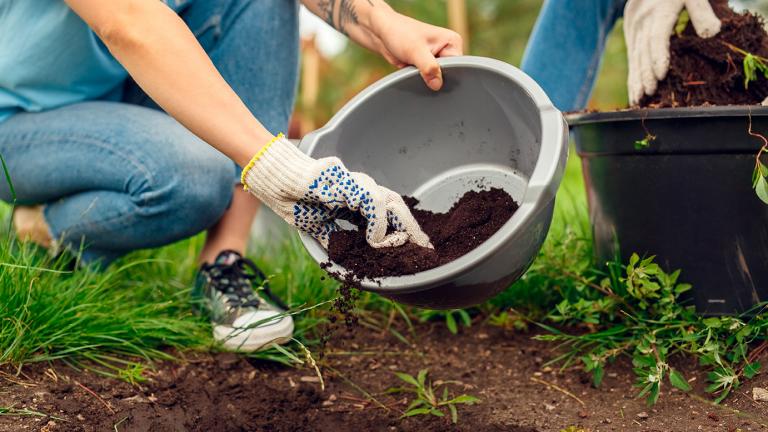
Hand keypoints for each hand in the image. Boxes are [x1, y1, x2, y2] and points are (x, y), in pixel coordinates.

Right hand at [241, 135, 431, 248]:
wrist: (268, 177)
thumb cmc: (289, 198)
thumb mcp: (316, 227)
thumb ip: (334, 238)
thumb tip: (346, 256)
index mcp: (353, 200)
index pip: (386, 211)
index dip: (402, 229)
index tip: (414, 247)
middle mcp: (357, 188)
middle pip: (395, 203)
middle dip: (411, 227)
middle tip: (424, 249)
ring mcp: (350, 182)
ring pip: (386, 198)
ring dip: (396, 226)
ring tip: (399, 246)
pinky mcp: (341, 179)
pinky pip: (369, 199)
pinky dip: (377, 221)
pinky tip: (374, 239)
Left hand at [367, 8, 462, 90]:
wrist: (382, 33)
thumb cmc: (399, 33)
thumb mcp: (416, 51)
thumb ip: (429, 68)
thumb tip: (437, 85)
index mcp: (452, 42)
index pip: (457, 66)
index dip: (446, 75)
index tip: (432, 77)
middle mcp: (447, 50)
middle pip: (448, 75)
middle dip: (435, 79)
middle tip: (420, 75)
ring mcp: (436, 59)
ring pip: (436, 79)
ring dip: (425, 80)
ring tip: (413, 72)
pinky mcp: (426, 66)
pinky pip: (427, 80)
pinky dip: (420, 81)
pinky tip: (411, 75)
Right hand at [624, 0, 721, 104]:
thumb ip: (701, 11)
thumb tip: (712, 33)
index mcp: (660, 12)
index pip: (657, 36)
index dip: (658, 56)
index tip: (661, 74)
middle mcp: (643, 23)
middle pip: (643, 51)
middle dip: (645, 73)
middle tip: (650, 92)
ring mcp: (635, 31)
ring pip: (634, 58)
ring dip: (636, 80)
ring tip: (638, 99)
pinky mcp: (631, 38)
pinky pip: (631, 60)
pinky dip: (632, 78)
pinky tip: (634, 94)